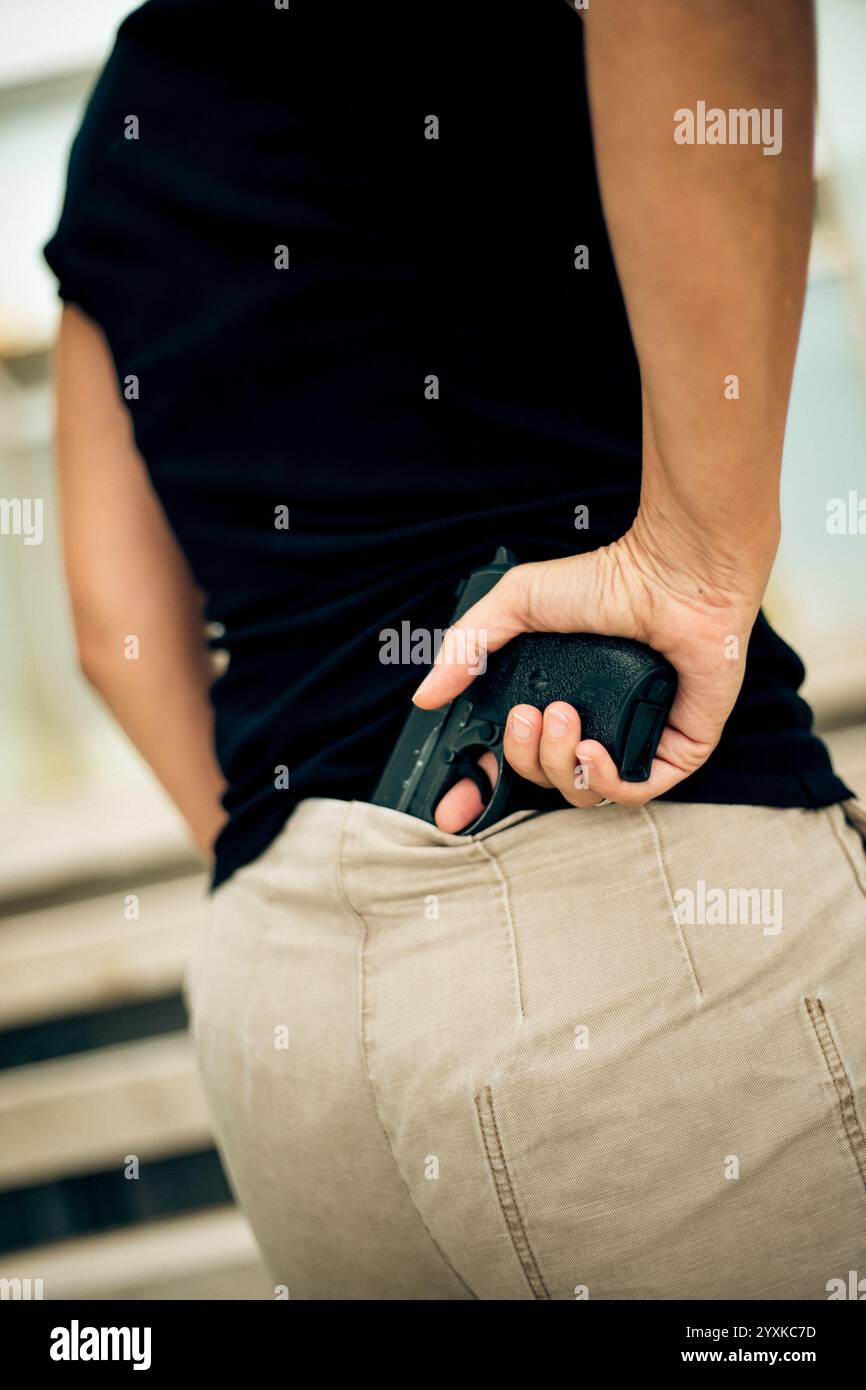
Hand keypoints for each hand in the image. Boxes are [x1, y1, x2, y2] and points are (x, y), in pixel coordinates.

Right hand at [414, 518, 771, 830]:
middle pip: (539, 779)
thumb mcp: (516, 603)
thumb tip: (425, 696)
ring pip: (579, 791)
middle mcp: (590, 724)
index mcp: (553, 698)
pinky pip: (631, 793)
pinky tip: (590, 750)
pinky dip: (601, 780)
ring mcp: (632, 740)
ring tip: (563, 716)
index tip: (450, 805)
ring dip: (557, 762)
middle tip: (529, 714)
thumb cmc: (606, 580)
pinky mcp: (674, 750)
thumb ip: (467, 647)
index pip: (509, 759)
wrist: (672, 576)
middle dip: (522, 757)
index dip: (476, 789)